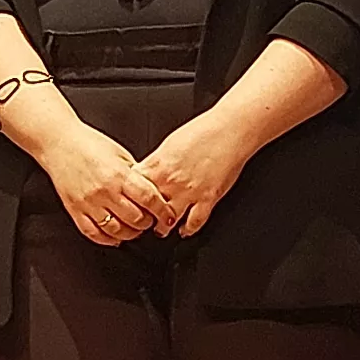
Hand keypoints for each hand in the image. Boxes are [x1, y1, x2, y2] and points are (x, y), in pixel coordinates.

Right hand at [43, 122, 175, 247]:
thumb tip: (152, 191)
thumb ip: (135, 173)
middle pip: (136, 219)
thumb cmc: (88, 143)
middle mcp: (105, 191)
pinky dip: (108, 239)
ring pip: (117, 230)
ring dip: (130, 233)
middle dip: (148, 223)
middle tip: (150, 221)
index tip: (167, 215)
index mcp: (119, 174)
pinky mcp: (75, 210)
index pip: (149, 199)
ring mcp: (89, 203)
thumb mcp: (120, 154)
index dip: (162, 211)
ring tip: (134, 228)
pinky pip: (94, 233)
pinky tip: (115, 236)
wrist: (58, 142)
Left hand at [134, 109, 252, 235]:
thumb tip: (145, 172)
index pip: (133, 190)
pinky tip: (185, 230)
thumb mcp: (168, 144)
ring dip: (163, 228)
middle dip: (143, 218)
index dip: (130, 201)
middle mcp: (170, 181)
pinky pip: (194, 223)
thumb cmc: (202, 131)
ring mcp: (189, 192)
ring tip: (161, 229)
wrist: (230, 129)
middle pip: (147, 210)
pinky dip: (188, 230)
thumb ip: (155, 162)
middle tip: (142, 223)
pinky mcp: (207, 199)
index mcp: (157, 165)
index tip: (131, 206)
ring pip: (168, 222)